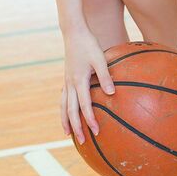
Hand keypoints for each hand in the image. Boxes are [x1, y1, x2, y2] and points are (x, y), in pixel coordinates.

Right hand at [61, 27, 114, 144]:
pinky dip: (64, 109)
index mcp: (79, 81)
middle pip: (71, 111)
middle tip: (82, 142)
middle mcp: (70, 84)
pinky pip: (64, 98)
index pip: (84, 106)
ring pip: (64, 106)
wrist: (73, 33)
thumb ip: (105, 76)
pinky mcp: (66, 78)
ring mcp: (66, 82)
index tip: (96, 132)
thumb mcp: (100, 58)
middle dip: (77, 127)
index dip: (90, 120)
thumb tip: (112, 93)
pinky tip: (67, 113)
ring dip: (66, 121)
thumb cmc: (89, 44)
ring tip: (68, 133)